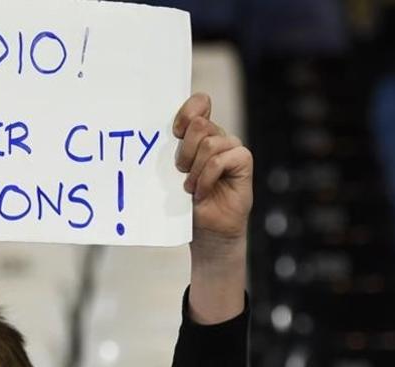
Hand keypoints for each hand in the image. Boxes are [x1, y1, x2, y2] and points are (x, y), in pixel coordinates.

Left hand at [173, 93, 251, 323]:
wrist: (205, 234)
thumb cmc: (185, 205)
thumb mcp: (171, 175)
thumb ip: (170, 152)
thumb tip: (152, 134)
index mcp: (199, 135)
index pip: (199, 103)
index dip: (186, 112)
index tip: (173, 133)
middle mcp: (217, 137)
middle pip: (199, 125)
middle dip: (183, 151)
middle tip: (180, 172)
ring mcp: (232, 148)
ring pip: (209, 143)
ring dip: (194, 170)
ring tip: (190, 188)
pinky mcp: (243, 161)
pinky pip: (221, 159)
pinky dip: (206, 177)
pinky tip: (201, 193)